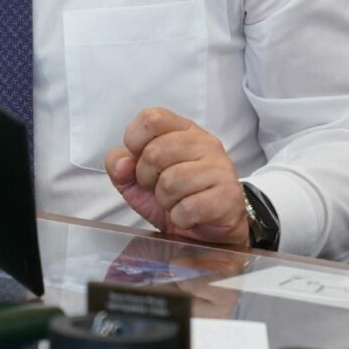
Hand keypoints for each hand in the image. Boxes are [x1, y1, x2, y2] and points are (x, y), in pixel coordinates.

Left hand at [104, 107, 248, 246]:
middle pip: (156, 152)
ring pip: (171, 181)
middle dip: (146, 178)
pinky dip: (180, 217)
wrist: (206, 230)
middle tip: (158, 187)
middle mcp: (205, 142)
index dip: (134, 141)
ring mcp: (220, 167)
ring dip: (165, 200)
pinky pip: (188, 207)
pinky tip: (188, 215)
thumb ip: (119, 165)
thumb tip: (122, 163)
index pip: (151, 118)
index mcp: (183, 129)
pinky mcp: (229, 195)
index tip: (139, 160)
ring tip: (176, 201)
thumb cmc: (173, 197)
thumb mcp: (136, 180)